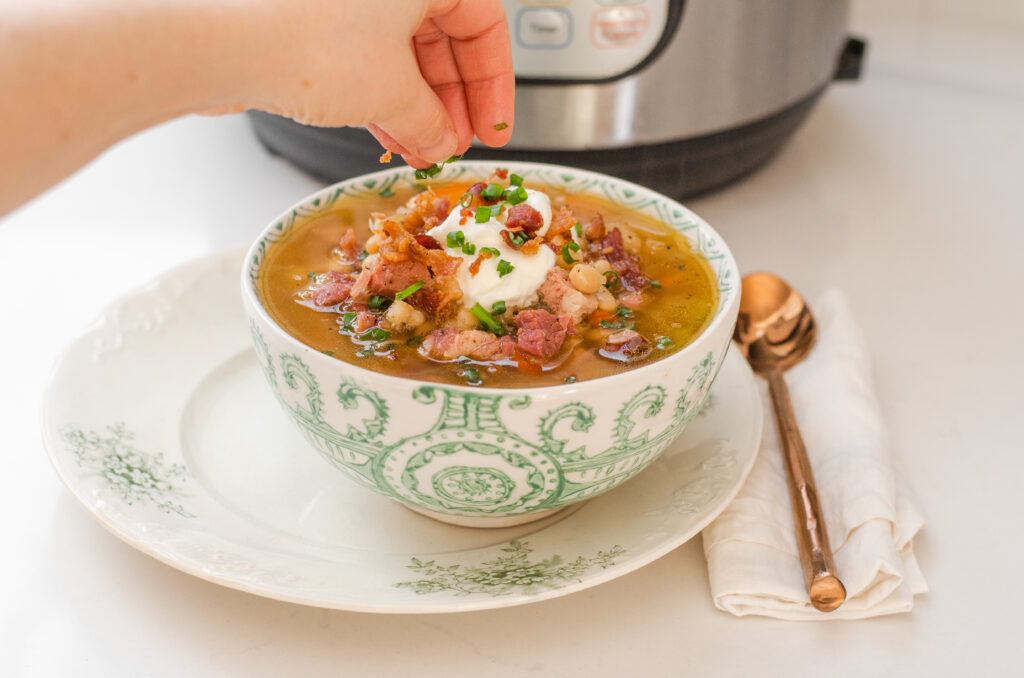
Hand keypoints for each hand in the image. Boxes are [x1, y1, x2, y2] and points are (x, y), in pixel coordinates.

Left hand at [248, 0, 514, 166]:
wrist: (221, 44)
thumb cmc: (307, 42)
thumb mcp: (394, 93)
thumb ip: (433, 122)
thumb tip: (444, 140)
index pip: (485, 23)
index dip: (495, 86)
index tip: (493, 128)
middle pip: (443, 36)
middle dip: (452, 101)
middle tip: (456, 144)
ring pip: (403, 50)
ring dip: (418, 106)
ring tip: (424, 150)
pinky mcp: (314, 17)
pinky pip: (366, 57)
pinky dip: (382, 96)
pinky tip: (392, 136)